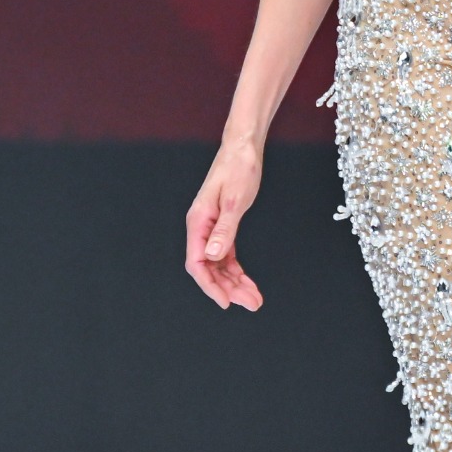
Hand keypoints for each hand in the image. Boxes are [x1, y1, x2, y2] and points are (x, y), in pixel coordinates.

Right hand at [184, 137, 265, 310]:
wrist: (244, 149)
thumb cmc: (238, 168)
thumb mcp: (234, 200)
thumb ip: (224, 229)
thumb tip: (213, 254)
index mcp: (198, 222)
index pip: (197, 263)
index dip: (210, 286)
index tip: (226, 302)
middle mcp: (201, 228)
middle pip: (209, 268)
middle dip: (229, 289)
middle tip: (252, 303)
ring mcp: (211, 229)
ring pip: (219, 265)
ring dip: (235, 283)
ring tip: (254, 298)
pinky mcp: (223, 227)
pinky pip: (227, 256)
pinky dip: (237, 270)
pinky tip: (248, 282)